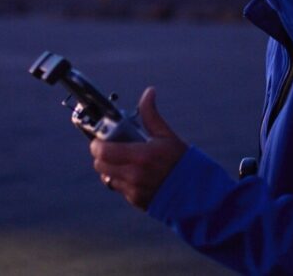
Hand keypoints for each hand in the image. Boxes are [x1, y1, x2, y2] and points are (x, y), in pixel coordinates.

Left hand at [90, 86, 187, 209]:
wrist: (196, 192)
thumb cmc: (182, 161)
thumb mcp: (167, 136)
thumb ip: (151, 115)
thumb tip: (149, 92)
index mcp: (140, 155)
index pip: (102, 151)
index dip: (97, 144)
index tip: (101, 139)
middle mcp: (133, 174)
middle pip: (99, 165)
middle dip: (102, 155)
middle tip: (112, 148)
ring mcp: (133, 190)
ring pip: (106, 177)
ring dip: (110, 168)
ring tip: (123, 161)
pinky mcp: (136, 200)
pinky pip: (118, 188)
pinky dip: (121, 181)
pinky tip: (134, 174)